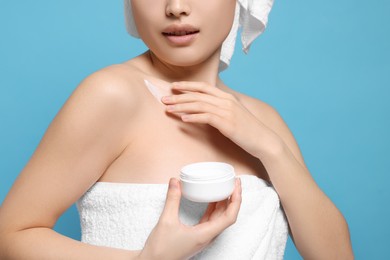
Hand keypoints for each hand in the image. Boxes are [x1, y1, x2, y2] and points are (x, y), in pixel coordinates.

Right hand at [138, 178, 241, 259]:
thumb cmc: (161, 249)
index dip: (236, 200)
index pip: (230, 216)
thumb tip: (175, 182)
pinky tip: (210, 199)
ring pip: (219, 217)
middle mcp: (207, 236)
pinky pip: (210, 219)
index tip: (236, 185)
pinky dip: (213, 208)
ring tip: (224, 187)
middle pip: (227, 215)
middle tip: (233, 182)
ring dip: (223, 202)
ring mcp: (203, 236)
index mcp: (206, 234)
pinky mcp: (196, 235)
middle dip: (232, 198)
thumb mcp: (166, 221)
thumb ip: (172, 199)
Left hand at [161, 82, 278, 157]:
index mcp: (226, 97)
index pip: (203, 86)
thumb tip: (206, 110)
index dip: (187, 85)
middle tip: (163, 99)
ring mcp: (227, 111)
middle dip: (178, 96)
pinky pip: (206, 117)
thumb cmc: (247, 129)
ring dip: (181, 106)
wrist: (263, 140)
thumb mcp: (233, 115)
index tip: (173, 86)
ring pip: (199, 105)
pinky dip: (193, 117)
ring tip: (168, 109)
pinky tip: (183, 119)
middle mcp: (226, 101)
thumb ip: (220, 109)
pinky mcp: (227, 123)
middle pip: (197, 95)